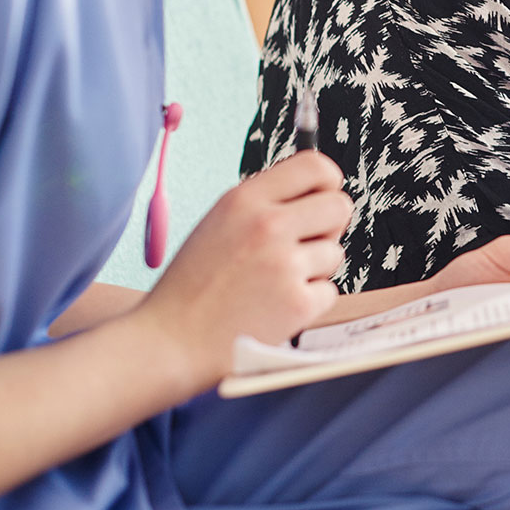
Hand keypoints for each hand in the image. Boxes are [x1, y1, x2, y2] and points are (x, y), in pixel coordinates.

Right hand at [140, 152, 349, 385]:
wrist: (169, 343)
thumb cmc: (193, 286)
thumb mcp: (218, 224)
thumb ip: (264, 203)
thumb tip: (314, 189)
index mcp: (244, 200)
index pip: (315, 166)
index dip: (327, 182)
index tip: (321, 198)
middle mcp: (268, 226)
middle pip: (339, 206)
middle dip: (328, 226)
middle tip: (304, 245)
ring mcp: (285, 265)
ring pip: (334, 252)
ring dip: (313, 269)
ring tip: (273, 284)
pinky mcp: (298, 303)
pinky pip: (328, 291)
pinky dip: (308, 302)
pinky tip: (275, 309)